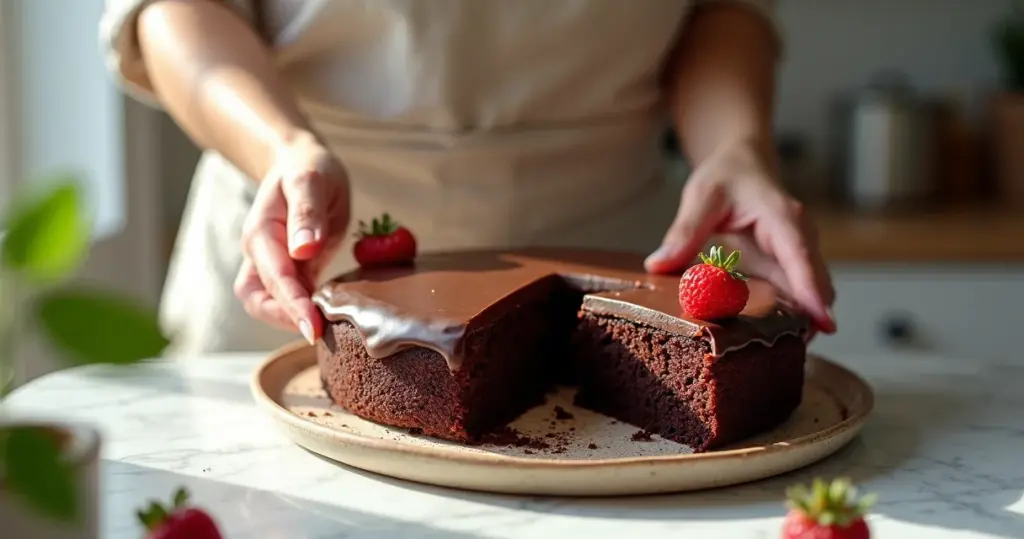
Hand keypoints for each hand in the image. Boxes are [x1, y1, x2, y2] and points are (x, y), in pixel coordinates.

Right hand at [233, 133, 349, 342]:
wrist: (301, 163)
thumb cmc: (308, 168)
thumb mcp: (311, 181)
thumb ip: (307, 213)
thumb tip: (304, 250)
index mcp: (261, 232)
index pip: (274, 277)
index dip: (292, 305)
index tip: (313, 327)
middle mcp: (260, 252)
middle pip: (259, 300)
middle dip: (285, 319)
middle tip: (321, 333)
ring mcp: (271, 264)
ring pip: (267, 304)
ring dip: (290, 319)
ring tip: (325, 328)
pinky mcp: (288, 270)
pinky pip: (289, 298)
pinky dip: (303, 310)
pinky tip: (328, 316)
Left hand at [644, 140, 835, 334]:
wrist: (742, 163)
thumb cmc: (726, 176)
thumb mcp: (701, 197)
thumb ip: (684, 231)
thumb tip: (658, 265)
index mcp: (783, 218)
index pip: (801, 258)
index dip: (812, 293)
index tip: (824, 324)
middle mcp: (800, 237)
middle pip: (815, 284)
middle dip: (808, 319)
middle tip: (785, 355)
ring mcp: (797, 253)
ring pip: (809, 293)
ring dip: (799, 321)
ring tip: (774, 353)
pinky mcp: (788, 266)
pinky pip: (794, 294)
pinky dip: (787, 314)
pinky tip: (766, 337)